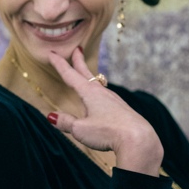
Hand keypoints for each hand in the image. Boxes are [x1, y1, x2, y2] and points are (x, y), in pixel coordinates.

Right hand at [47, 48, 162, 176]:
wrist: (137, 138)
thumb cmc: (107, 132)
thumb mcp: (80, 129)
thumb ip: (66, 122)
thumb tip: (51, 116)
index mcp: (89, 93)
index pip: (70, 75)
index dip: (59, 64)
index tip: (52, 53)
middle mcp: (102, 93)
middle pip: (87, 74)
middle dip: (79, 61)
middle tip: (77, 49)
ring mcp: (113, 100)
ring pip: (98, 84)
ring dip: (89, 77)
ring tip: (86, 76)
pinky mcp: (121, 109)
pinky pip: (106, 96)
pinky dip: (99, 92)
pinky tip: (100, 100)